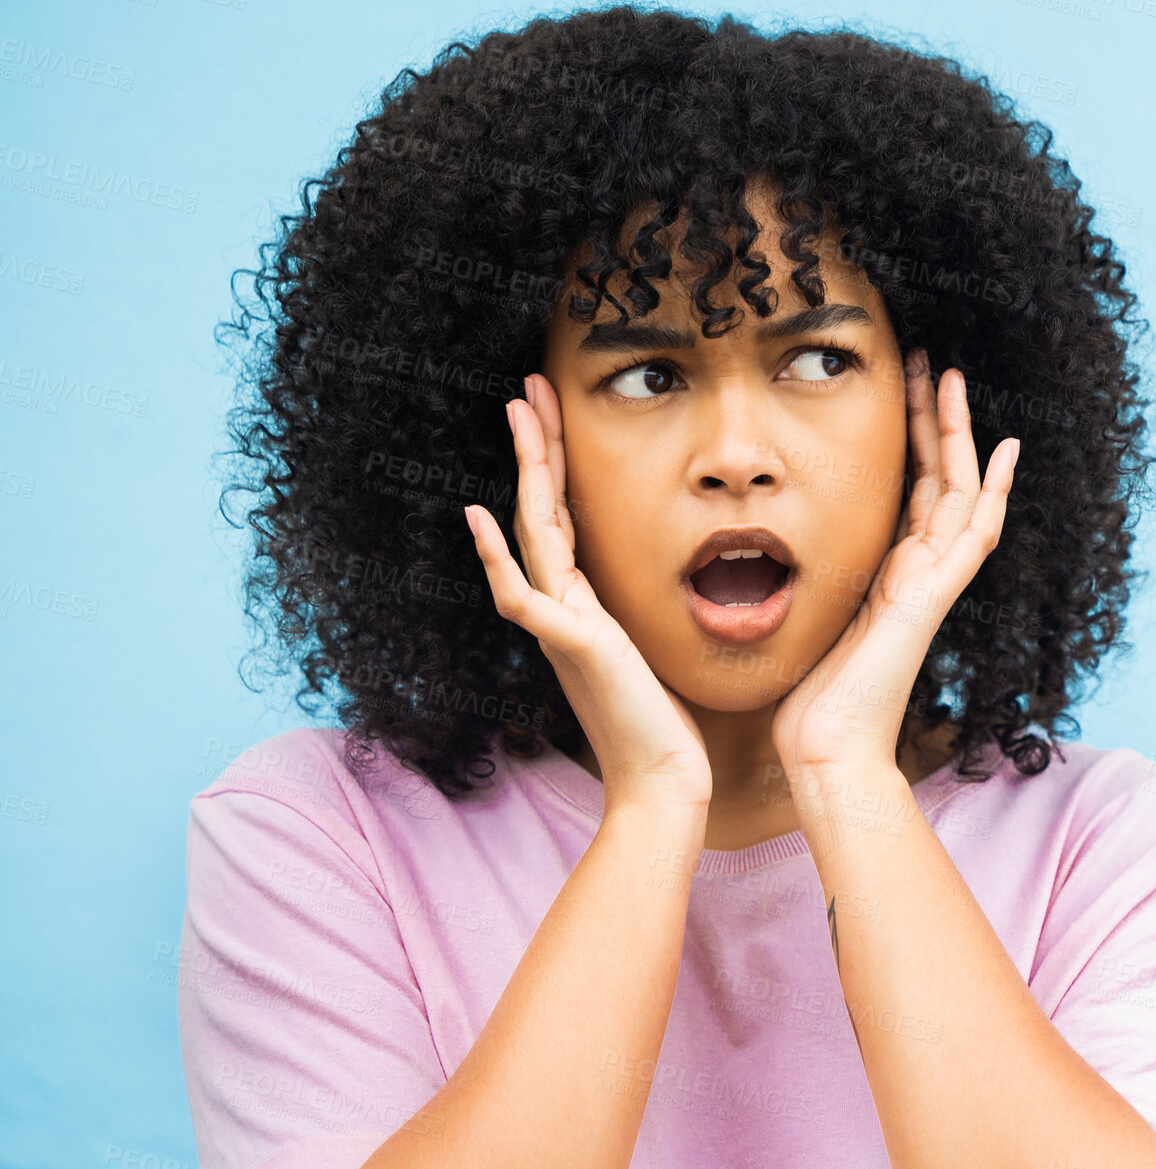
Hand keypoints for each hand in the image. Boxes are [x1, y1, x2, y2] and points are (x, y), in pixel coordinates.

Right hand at [465, 373, 713, 819]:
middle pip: (541, 511)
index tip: (554, 413)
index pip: (564, 518)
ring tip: (518, 414)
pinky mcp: (572, 649)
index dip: (557, 463)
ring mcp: (561, 627)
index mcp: (583, 603)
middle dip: (537, 446)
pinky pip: (523, 598)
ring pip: (532, 535)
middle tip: (528, 387)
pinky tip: (477, 518)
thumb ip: (635, 612)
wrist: (664, 781)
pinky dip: (496, 560)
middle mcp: (564, 608)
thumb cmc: (664, 724)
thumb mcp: (654, 646)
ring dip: (525, 473)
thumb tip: (655, 578)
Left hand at [770, 349, 1018, 782]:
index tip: (904, 395)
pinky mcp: (931, 600)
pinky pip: (973, 535)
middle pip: (938, 482)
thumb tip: (765, 562)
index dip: (913, 444)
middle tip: (933, 366)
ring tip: (954, 379)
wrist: (824, 750)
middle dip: (935, 423)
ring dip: (958, 436)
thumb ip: (804, 586)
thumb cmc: (806, 701)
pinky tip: (1004, 449)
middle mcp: (915, 576)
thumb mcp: (801, 622)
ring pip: (959, 494)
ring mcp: (930, 587)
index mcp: (886, 578)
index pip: (910, 496)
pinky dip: (993, 492)